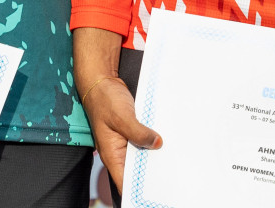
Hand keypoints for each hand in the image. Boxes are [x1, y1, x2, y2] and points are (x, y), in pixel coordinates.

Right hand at [74, 27, 160, 190]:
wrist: (102, 81)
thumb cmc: (105, 99)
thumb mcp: (122, 116)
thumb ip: (138, 132)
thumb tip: (157, 144)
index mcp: (111, 154)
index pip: (124, 181)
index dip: (136, 190)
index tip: (154, 193)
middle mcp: (118, 152)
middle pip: (136, 171)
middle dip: (151, 174)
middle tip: (171, 175)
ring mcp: (125, 142)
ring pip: (142, 156)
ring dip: (154, 156)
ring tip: (173, 159)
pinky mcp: (132, 133)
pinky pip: (144, 142)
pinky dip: (153, 142)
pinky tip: (167, 141)